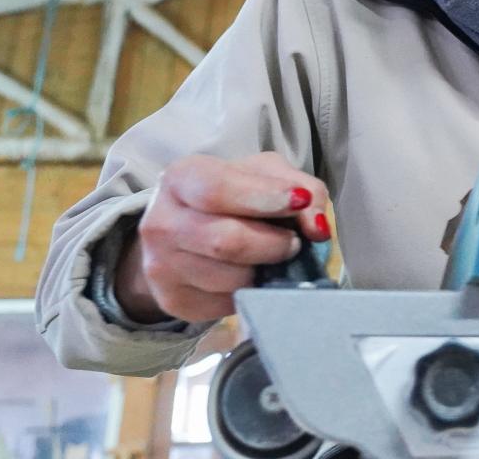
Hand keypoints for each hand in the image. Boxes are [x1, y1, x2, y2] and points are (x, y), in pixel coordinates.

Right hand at [115, 152, 330, 321]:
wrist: (188, 230)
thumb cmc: (234, 196)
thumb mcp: (267, 175)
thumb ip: (301, 188)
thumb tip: (317, 228)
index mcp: (181, 178)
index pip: (218, 189)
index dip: (264, 197)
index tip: (299, 201)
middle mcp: (161, 222)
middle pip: (225, 241)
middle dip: (273, 243)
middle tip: (292, 242)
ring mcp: (161, 265)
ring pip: (230, 279)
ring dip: (265, 271)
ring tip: (270, 257)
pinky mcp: (173, 301)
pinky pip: (227, 304)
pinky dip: (252, 292)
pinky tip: (251, 274)